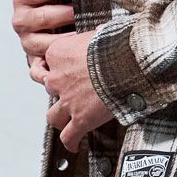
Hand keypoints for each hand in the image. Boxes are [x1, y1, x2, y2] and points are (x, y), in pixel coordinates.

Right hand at [11, 0, 74, 83]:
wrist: (53, 23)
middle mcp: (20, 19)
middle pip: (41, 18)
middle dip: (63, 14)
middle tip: (80, 12)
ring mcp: (26, 41)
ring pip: (44, 43)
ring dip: (65, 40)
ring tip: (83, 34)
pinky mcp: (34, 60)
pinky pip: (41, 67)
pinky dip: (55, 64)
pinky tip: (69, 58)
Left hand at [38, 27, 114, 152]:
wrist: (128, 61)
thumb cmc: (117, 44)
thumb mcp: (100, 32)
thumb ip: (92, 37)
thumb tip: (101, 33)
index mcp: (58, 53)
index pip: (48, 60)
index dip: (58, 65)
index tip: (67, 67)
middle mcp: (57, 77)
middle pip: (49, 87)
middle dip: (60, 90)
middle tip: (73, 90)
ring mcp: (67, 101)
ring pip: (53, 115)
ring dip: (60, 117)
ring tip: (68, 119)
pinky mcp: (80, 120)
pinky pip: (68, 136)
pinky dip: (70, 142)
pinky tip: (73, 145)